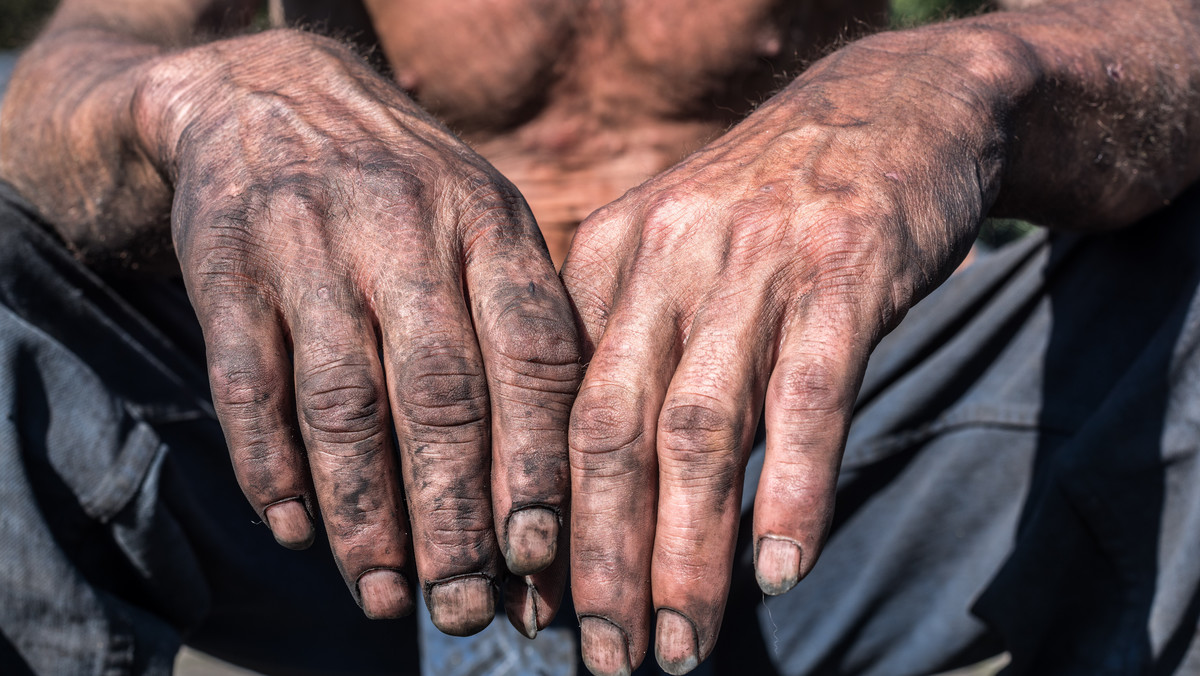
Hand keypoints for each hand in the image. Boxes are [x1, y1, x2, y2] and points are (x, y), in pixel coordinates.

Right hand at [136, 30, 579, 634]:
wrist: (270, 98)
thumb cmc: (408, 194)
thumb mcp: (485, 223)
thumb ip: (524, 331)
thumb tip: (560, 492)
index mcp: (488, 223)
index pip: (530, 355)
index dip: (537, 461)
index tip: (542, 557)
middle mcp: (404, 230)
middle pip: (439, 397)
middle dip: (455, 518)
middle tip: (465, 609)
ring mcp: (308, 246)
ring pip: (343, 405)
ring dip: (364, 514)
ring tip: (383, 597)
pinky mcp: (225, 267)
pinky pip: (248, 384)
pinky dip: (270, 465)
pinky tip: (294, 531)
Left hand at [561, 29, 1022, 673]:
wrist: (894, 102)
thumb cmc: (776, 204)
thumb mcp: (680, 252)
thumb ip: (636, 343)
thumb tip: (600, 484)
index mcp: (610, 257)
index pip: (556, 409)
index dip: (544, 517)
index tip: (540, 607)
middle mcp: (667, 259)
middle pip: (609, 430)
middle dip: (599, 557)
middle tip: (599, 654)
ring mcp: (756, 263)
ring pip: (700, 429)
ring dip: (686, 550)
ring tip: (680, 643)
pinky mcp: (847, 271)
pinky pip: (809, 398)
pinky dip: (791, 490)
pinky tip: (781, 569)